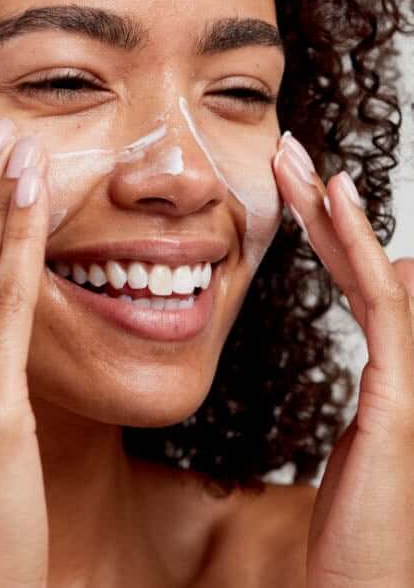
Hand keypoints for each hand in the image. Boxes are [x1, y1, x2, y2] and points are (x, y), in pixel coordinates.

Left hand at [273, 132, 413, 587]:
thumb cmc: (353, 535)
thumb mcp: (349, 448)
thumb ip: (362, 390)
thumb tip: (373, 329)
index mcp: (386, 373)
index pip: (353, 282)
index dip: (325, 230)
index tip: (291, 187)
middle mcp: (403, 367)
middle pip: (362, 267)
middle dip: (324, 207)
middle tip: (288, 155)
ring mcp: (407, 381)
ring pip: (373, 274)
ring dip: (334, 214)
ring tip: (298, 164)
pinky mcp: (399, 401)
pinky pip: (380, 308)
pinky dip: (359, 250)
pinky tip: (336, 202)